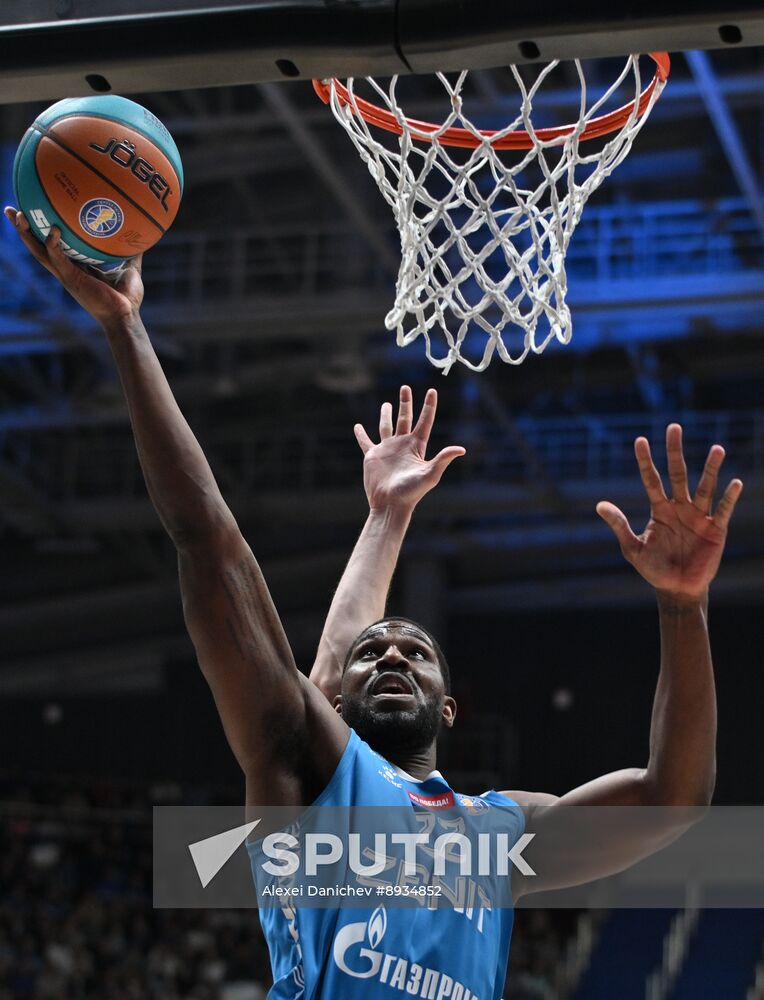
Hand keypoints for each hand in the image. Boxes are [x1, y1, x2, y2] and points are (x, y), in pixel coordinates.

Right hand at [4, 207, 142, 329]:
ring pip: (39, 251)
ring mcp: (66, 274)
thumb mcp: (130, 268)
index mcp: (75, 266)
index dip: (40, 230)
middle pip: (37, 245)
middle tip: (10, 209)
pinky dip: (53, 244)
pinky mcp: (72, 279)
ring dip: (26, 234)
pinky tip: (52, 230)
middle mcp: (66, 269)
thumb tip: (141, 234)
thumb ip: (131, 251)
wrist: (126, 316)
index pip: (52, 245)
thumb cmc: (127, 298)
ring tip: (16, 214)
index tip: (32, 212)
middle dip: (22, 229)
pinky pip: (58, 259)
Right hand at [354, 386, 464, 511]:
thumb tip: (461, 449)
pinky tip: (357, 427)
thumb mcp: (430, 474)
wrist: (391, 504)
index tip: (432, 390)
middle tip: (405, 388)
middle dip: (405, 403)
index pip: (424, 421)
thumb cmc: (412, 492)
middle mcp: (402, 445)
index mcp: (416, 446)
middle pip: (405, 418)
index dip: (428, 406)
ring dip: (386, 415)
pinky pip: (365, 442)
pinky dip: (361, 434)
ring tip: (386, 404)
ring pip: (386, 427)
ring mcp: (387, 450)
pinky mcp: (372, 456)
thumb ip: (443, 459)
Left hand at [596, 424, 742, 599]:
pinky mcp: (715, 529)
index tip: (640, 440)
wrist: (677, 589)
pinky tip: (735, 482)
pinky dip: (728, 497)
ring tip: (717, 448)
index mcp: (660, 509)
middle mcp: (680, 507)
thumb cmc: (654, 569)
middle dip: (675, 451)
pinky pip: (723, 510)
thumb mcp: (633, 548)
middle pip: (678, 474)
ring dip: (711, 469)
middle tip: (674, 427)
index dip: (646, 461)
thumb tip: (599, 504)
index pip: (652, 479)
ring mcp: (699, 516)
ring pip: (705, 487)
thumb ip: (619, 525)